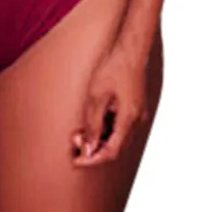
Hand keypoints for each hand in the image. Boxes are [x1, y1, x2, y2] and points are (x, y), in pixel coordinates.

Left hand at [72, 42, 149, 166]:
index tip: (76, 161)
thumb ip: (92, 125)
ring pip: (118, 139)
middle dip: (93, 150)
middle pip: (115, 148)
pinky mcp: (134, 109)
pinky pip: (120, 128)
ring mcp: (137, 115)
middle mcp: (137, 121)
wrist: (129, 50)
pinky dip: (105, 130)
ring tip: (79, 132)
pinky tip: (92, 122)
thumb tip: (88, 149)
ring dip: (98, 140)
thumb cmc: (113, 69)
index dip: (92, 160)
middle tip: (74, 142)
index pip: (111, 152)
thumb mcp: (96, 97)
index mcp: (129, 120)